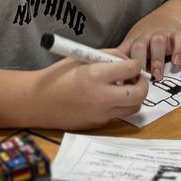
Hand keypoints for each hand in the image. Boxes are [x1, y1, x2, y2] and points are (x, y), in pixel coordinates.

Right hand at [31, 56, 147, 129]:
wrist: (38, 102)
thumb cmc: (59, 75)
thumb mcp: (84, 57)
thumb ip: (109, 55)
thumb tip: (128, 56)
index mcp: (96, 76)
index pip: (131, 69)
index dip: (134, 64)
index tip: (130, 62)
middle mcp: (101, 97)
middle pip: (139, 94)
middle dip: (142, 83)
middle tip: (135, 77)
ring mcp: (100, 115)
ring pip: (133, 108)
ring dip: (134, 96)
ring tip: (123, 86)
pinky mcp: (98, 125)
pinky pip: (118, 114)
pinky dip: (120, 105)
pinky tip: (109, 96)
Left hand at [119, 11, 180, 81]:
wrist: (170, 15)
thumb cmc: (147, 35)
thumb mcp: (132, 42)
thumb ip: (124, 58)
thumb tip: (111, 80)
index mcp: (133, 41)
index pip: (124, 52)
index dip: (122, 66)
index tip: (121, 81)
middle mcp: (146, 36)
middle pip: (140, 46)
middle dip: (140, 62)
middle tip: (141, 80)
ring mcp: (162, 33)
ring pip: (158, 42)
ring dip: (157, 59)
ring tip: (157, 75)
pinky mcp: (177, 32)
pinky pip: (178, 39)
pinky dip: (178, 50)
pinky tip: (176, 62)